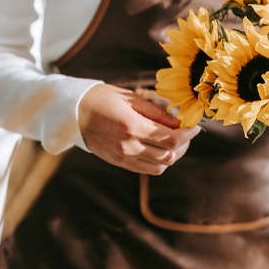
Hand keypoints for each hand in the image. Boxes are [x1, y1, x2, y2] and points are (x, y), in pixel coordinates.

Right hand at [78, 84, 200, 174]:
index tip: (195, 126)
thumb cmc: (102, 99)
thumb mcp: (131, 98)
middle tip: (188, 132)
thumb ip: (157, 113)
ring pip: (160, 166)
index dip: (188, 134)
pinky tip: (161, 148)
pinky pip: (147, 169)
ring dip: (173, 155)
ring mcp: (123, 157)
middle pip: (169, 154)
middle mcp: (128, 145)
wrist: (72, 113)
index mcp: (132, 126)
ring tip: (176, 142)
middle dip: (185, 144)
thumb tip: (180, 122)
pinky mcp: (118, 162)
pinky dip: (160, 161)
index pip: (171, 138)